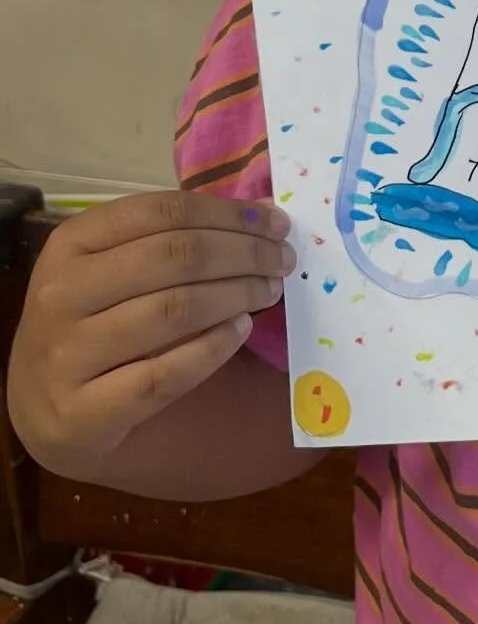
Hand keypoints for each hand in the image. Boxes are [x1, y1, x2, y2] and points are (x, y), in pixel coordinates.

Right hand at [8, 193, 295, 473]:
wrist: (48, 408)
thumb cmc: (97, 320)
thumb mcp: (119, 267)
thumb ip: (182, 237)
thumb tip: (268, 211)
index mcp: (71, 243)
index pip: (163, 212)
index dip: (229, 214)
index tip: (276, 224)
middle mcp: (61, 293)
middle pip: (176, 256)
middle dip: (245, 253)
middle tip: (283, 260)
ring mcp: (66, 355)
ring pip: (174, 310)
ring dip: (238, 295)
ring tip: (269, 291)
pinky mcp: (81, 412)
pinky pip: (164, 375)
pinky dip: (213, 348)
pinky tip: (241, 330)